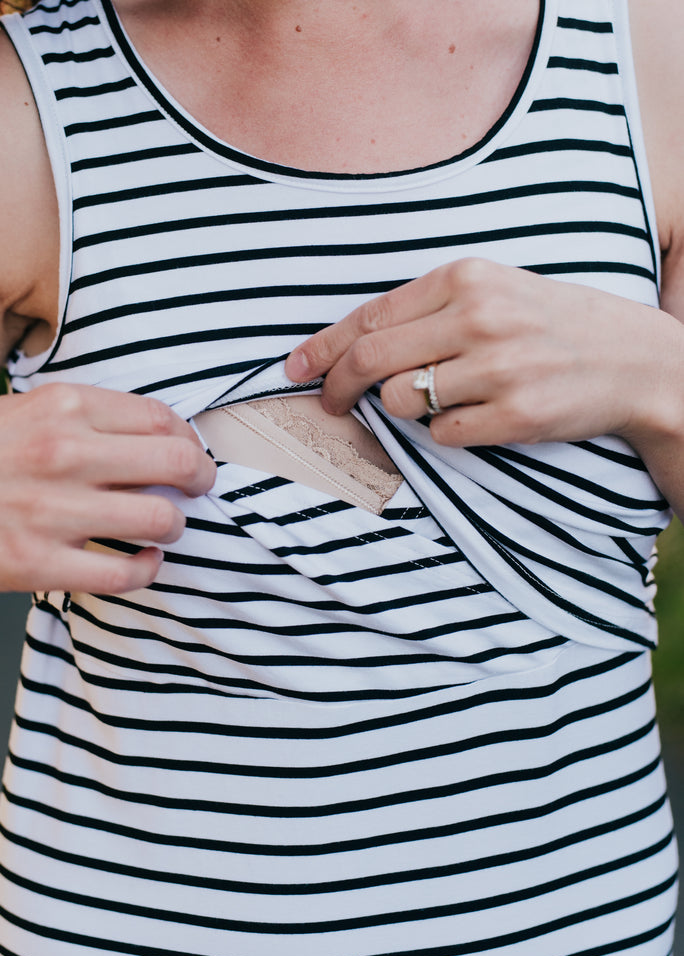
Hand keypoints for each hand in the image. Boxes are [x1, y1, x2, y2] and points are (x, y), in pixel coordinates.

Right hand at [1, 383, 215, 594]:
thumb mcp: (26, 412)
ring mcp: (52, 510)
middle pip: (177, 463)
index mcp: (62, 407)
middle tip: (196, 486)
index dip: (189, 439)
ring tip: (160, 525)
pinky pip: (127, 573)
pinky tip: (141, 559)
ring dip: (173, 525)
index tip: (189, 452)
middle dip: (200, 478)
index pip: (161, 418)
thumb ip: (86, 417)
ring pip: (161, 519)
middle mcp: (62, 453)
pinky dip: (147, 568)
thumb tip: (160, 432)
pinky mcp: (39, 563)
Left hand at [285, 258, 671, 450]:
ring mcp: (498, 368)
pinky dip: (444, 433)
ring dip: (403, 409)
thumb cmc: (549, 323)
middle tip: (329, 403)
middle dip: (338, 386)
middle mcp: (479, 318)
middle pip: (372, 359)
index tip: (296, 368)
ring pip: (401, 401)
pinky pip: (441, 435)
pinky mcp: (514, 415)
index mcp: (465, 278)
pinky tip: (475, 417)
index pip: (370, 315)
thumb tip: (350, 344)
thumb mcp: (491, 292)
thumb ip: (426, 311)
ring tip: (438, 399)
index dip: (323, 348)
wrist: (630, 358)